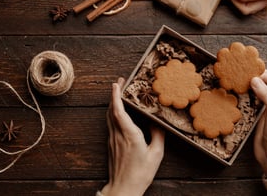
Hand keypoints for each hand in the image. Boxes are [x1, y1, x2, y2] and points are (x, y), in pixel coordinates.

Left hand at [101, 78, 164, 195]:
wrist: (123, 189)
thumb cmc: (141, 173)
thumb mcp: (156, 154)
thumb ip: (158, 135)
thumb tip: (157, 122)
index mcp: (130, 135)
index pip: (119, 111)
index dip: (117, 96)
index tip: (117, 84)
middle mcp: (118, 135)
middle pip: (111, 110)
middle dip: (114, 94)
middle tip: (120, 82)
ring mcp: (112, 140)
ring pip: (109, 116)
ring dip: (113, 103)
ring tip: (119, 93)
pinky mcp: (111, 145)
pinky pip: (110, 124)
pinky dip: (113, 113)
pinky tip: (119, 112)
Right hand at [251, 70, 266, 176]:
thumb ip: (266, 95)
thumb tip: (254, 80)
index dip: (263, 75)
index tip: (250, 75)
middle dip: (256, 77)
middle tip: (243, 76)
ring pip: (260, 88)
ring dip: (251, 84)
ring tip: (240, 81)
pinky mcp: (261, 110)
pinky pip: (255, 96)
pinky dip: (248, 92)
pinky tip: (241, 91)